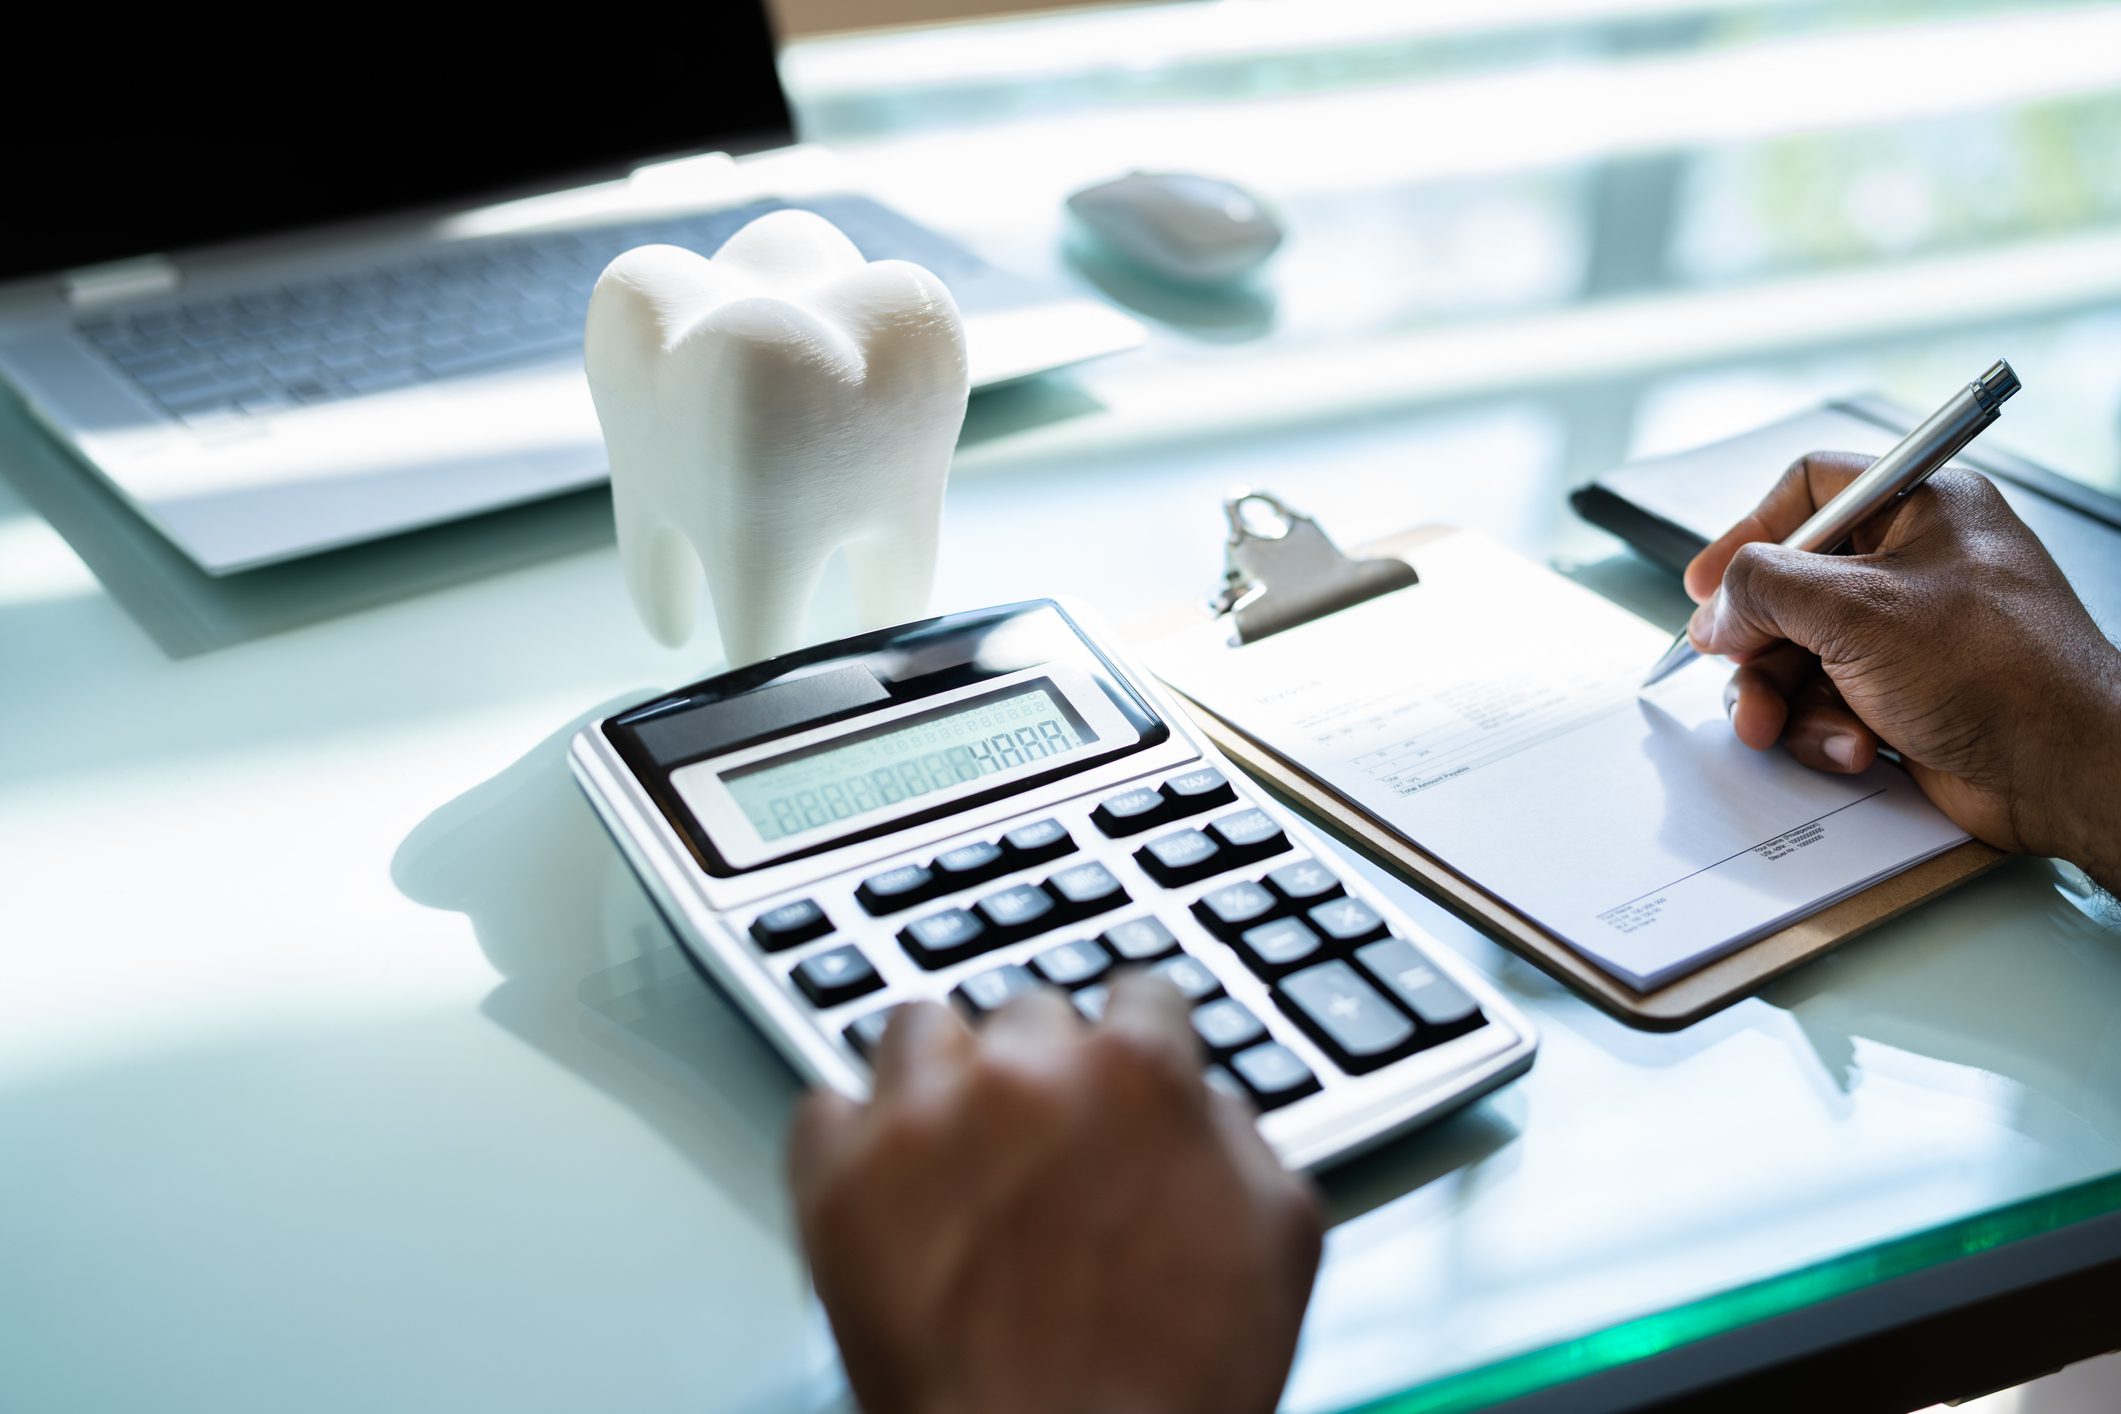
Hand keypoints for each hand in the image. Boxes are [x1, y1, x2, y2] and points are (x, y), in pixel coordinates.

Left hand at [788, 979, 1322, 1413]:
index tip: (1117, 1067)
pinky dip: (850, 1141)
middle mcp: (1024, 1070)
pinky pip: (823, 1109)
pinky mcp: (838, 1176)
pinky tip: (883, 1186)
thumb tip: (1201, 1102)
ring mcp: (920, 1117)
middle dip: (1039, 1067)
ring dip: (939, 1075)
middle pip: (1025, 1012)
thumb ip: (1241, 1136)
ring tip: (953, 1148)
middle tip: (1042, 1143)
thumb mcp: (1279, 1242)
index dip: (1136, 1041)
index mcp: (1139, 1072)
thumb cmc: (1170, 1385)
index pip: (1137, 993)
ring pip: (915, 1029)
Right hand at [1685, 452, 2120, 890]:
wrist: (2065, 771)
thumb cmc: (1998, 672)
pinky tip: (1852, 746)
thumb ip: (1764, 588)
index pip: (1811, 490)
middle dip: (1757, 644)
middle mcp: (1914, 566)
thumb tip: (1717, 606)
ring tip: (1781, 728)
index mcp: (1922, 510)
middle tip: (1735, 672)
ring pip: (1797, 654)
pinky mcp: (1902, 695)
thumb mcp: (1856, 610)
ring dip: (1782, 698)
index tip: (1708, 583)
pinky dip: (1823, 729)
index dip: (1750, 531)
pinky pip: (1825, 701)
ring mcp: (1908, 635)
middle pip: (1790, 587)